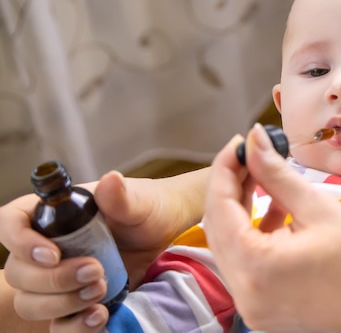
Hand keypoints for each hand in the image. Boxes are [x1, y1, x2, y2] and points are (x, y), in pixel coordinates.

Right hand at [0, 168, 207, 331]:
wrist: (166, 234)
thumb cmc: (147, 209)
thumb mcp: (139, 201)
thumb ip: (121, 196)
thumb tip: (111, 180)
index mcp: (51, 213)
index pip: (11, 223)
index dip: (20, 242)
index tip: (52, 254)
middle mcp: (45, 246)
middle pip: (18, 272)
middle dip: (53, 279)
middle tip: (95, 271)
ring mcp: (57, 278)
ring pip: (31, 302)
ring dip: (61, 304)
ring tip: (101, 290)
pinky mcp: (74, 303)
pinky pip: (58, 325)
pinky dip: (74, 326)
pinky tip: (100, 316)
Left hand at [204, 124, 340, 331]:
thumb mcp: (321, 210)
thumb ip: (278, 174)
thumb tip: (254, 139)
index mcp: (256, 269)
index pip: (218, 208)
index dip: (224, 168)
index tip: (241, 142)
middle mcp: (246, 295)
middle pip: (219, 229)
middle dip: (231, 187)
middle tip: (251, 156)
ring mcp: (257, 308)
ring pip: (233, 247)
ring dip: (243, 210)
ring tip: (267, 179)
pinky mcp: (270, 311)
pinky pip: (250, 266)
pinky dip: (257, 236)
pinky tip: (279, 213)